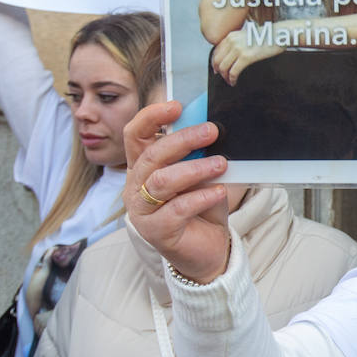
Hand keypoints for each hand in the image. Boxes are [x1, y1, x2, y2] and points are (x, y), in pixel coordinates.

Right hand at [124, 101, 230, 282]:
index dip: (151, 117)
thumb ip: (198, 154)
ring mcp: (142, 211)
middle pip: (152, 155)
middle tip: (212, 131)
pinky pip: (176, 209)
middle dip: (183, 140)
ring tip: (221, 164)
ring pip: (162, 182)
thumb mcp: (201, 175)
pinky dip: (200, 197)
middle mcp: (136, 187)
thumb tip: (209, 127)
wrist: (208, 249)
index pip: (135, 135)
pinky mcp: (156, 231)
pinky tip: (219, 192)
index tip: (177, 106)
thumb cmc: (202, 207)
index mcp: (143, 167)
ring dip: (194, 169)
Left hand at [210, 25, 282, 85]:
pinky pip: (233, 71)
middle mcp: (232, 41)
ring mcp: (238, 49)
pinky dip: (232, 79)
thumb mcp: (247, 35)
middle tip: (223, 78)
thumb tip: (232, 55)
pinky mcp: (246, 57)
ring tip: (229, 81)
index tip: (217, 70)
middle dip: (219, 72)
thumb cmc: (267, 36)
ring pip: (224, 67)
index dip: (215, 63)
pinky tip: (234, 82)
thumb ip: (238, 42)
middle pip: (217, 60)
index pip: (216, 51)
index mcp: (231, 36)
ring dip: (225, 77)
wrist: (278, 34)